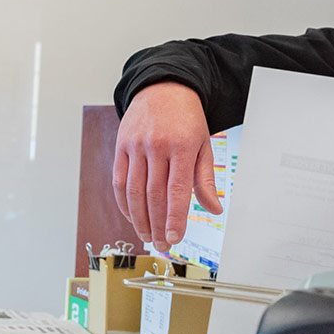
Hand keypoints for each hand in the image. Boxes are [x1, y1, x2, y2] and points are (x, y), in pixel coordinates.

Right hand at [113, 82, 222, 251]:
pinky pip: (119, 181)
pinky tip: (133, 217)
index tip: (174, 239)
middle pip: (154, 196)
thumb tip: (214, 210)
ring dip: (139, 219)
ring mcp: (136, 146)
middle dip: (157, 226)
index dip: (175, 219)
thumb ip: (206, 179)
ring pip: (133, 191)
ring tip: (147, 236)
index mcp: (183, 146)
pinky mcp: (121, 146)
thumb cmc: (186, 119)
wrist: (162, 88)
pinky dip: (125, 203)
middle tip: (161, 245)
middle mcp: (157, 146)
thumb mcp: (204, 144)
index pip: (177, 192)